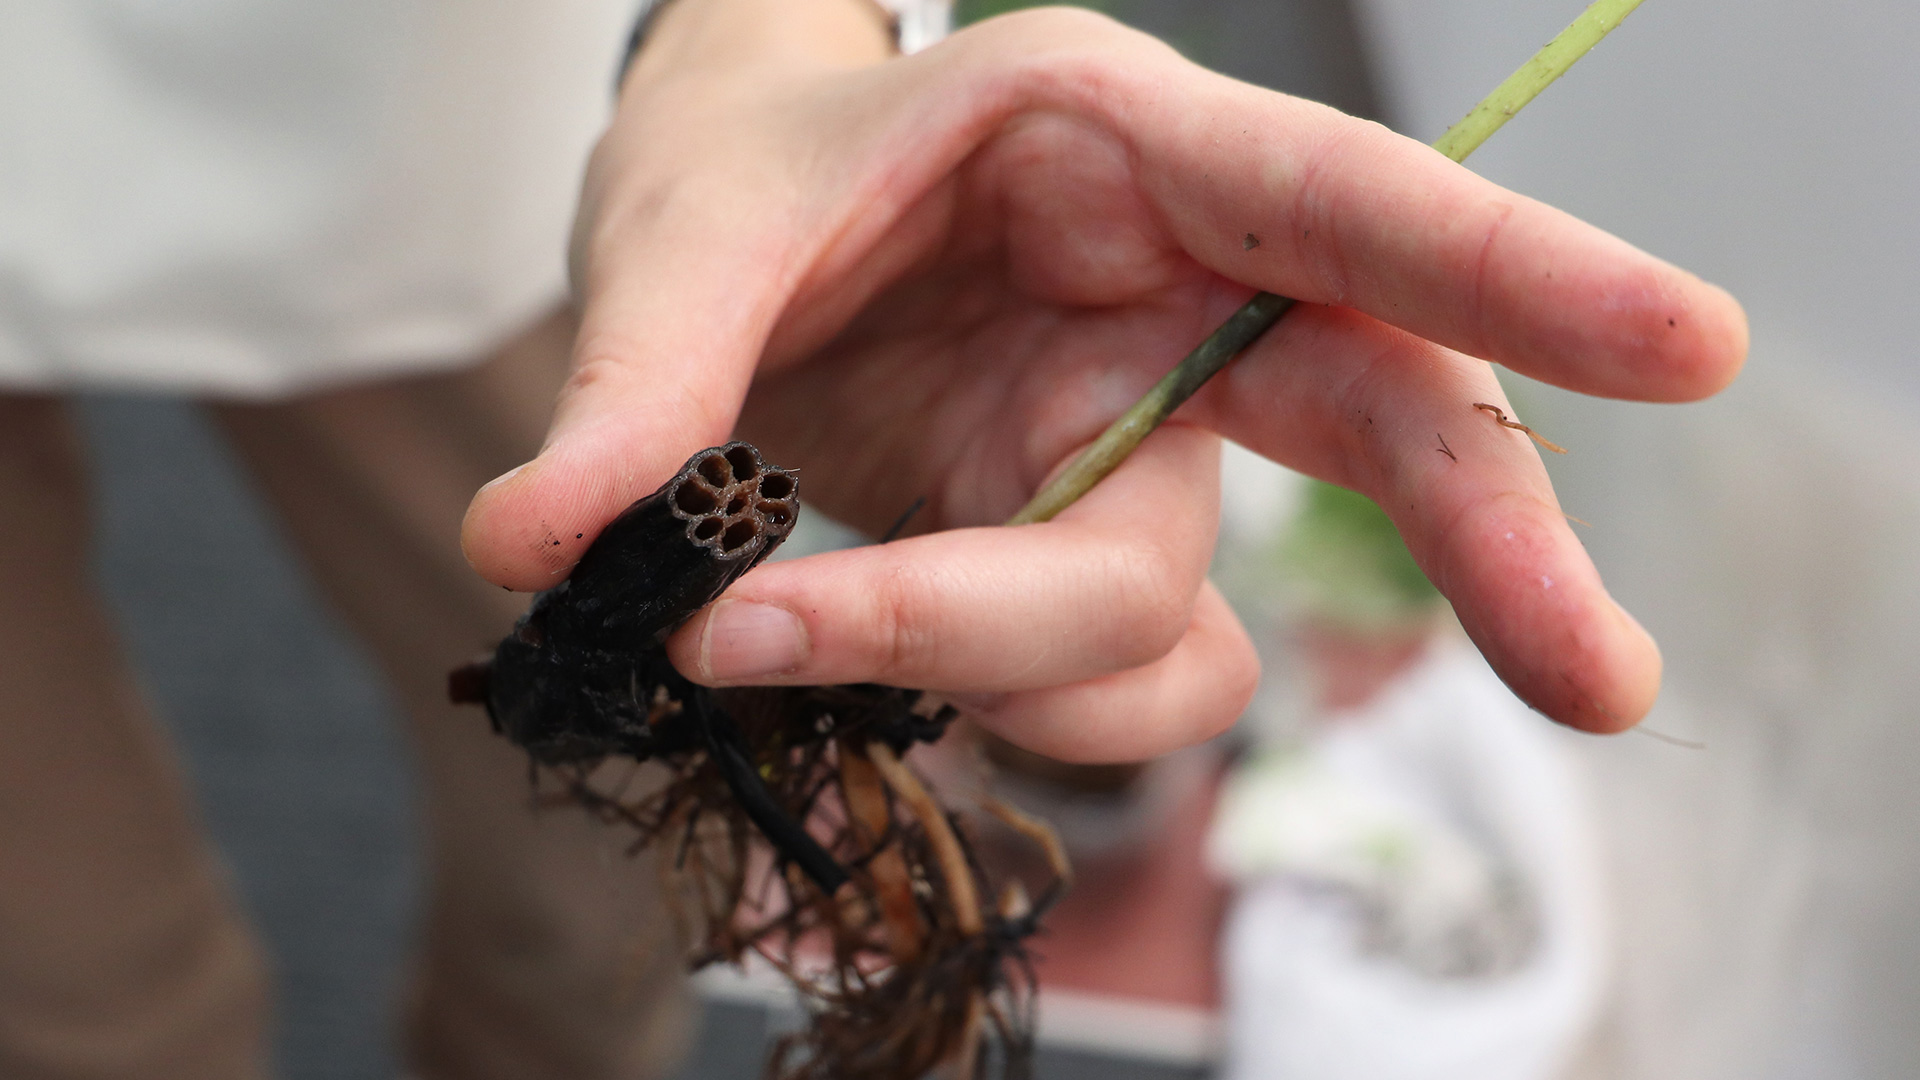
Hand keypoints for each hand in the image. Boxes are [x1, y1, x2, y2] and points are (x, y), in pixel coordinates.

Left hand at [461, 0, 1746, 759]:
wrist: (726, 219)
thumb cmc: (746, 164)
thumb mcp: (690, 229)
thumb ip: (640, 382)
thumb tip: (533, 547)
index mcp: (1120, 148)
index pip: (1348, 210)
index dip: (1517, 275)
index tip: (1687, 345)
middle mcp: (1170, 303)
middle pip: (1390, 425)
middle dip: (1482, 550)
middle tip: (1599, 688)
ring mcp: (1135, 444)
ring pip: (1169, 610)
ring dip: (988, 658)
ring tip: (749, 626)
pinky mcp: (1077, 542)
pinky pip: (1100, 674)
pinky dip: (978, 696)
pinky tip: (827, 641)